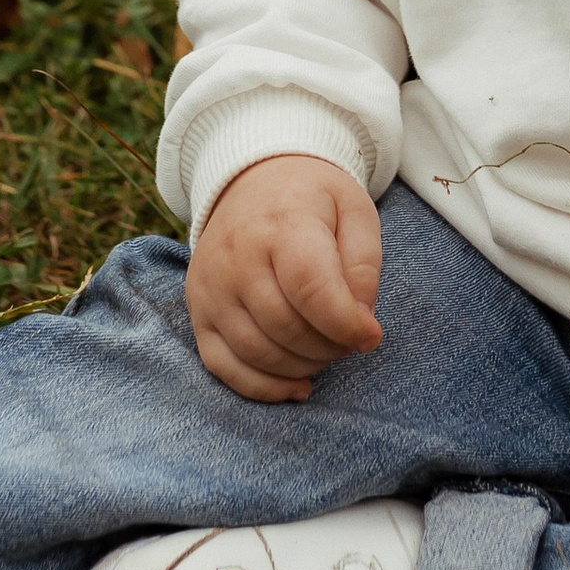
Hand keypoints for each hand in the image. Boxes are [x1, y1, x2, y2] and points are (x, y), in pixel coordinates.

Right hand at [186, 156, 382, 402]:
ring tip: (326, 349)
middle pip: (286, 328)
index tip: (371, 335)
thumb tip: (360, 322)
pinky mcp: (198, 312)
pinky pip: (223, 368)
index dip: (346, 323)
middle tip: (349, 337)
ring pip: (258, 354)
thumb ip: (364, 265)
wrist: (250, 181)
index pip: (311, 289)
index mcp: (281, 226)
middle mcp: (236, 258)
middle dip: (330, 346)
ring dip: (304, 366)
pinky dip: (264, 388)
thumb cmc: (312, 202)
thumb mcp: (354, 210)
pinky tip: (297, 385)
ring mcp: (211, 288)